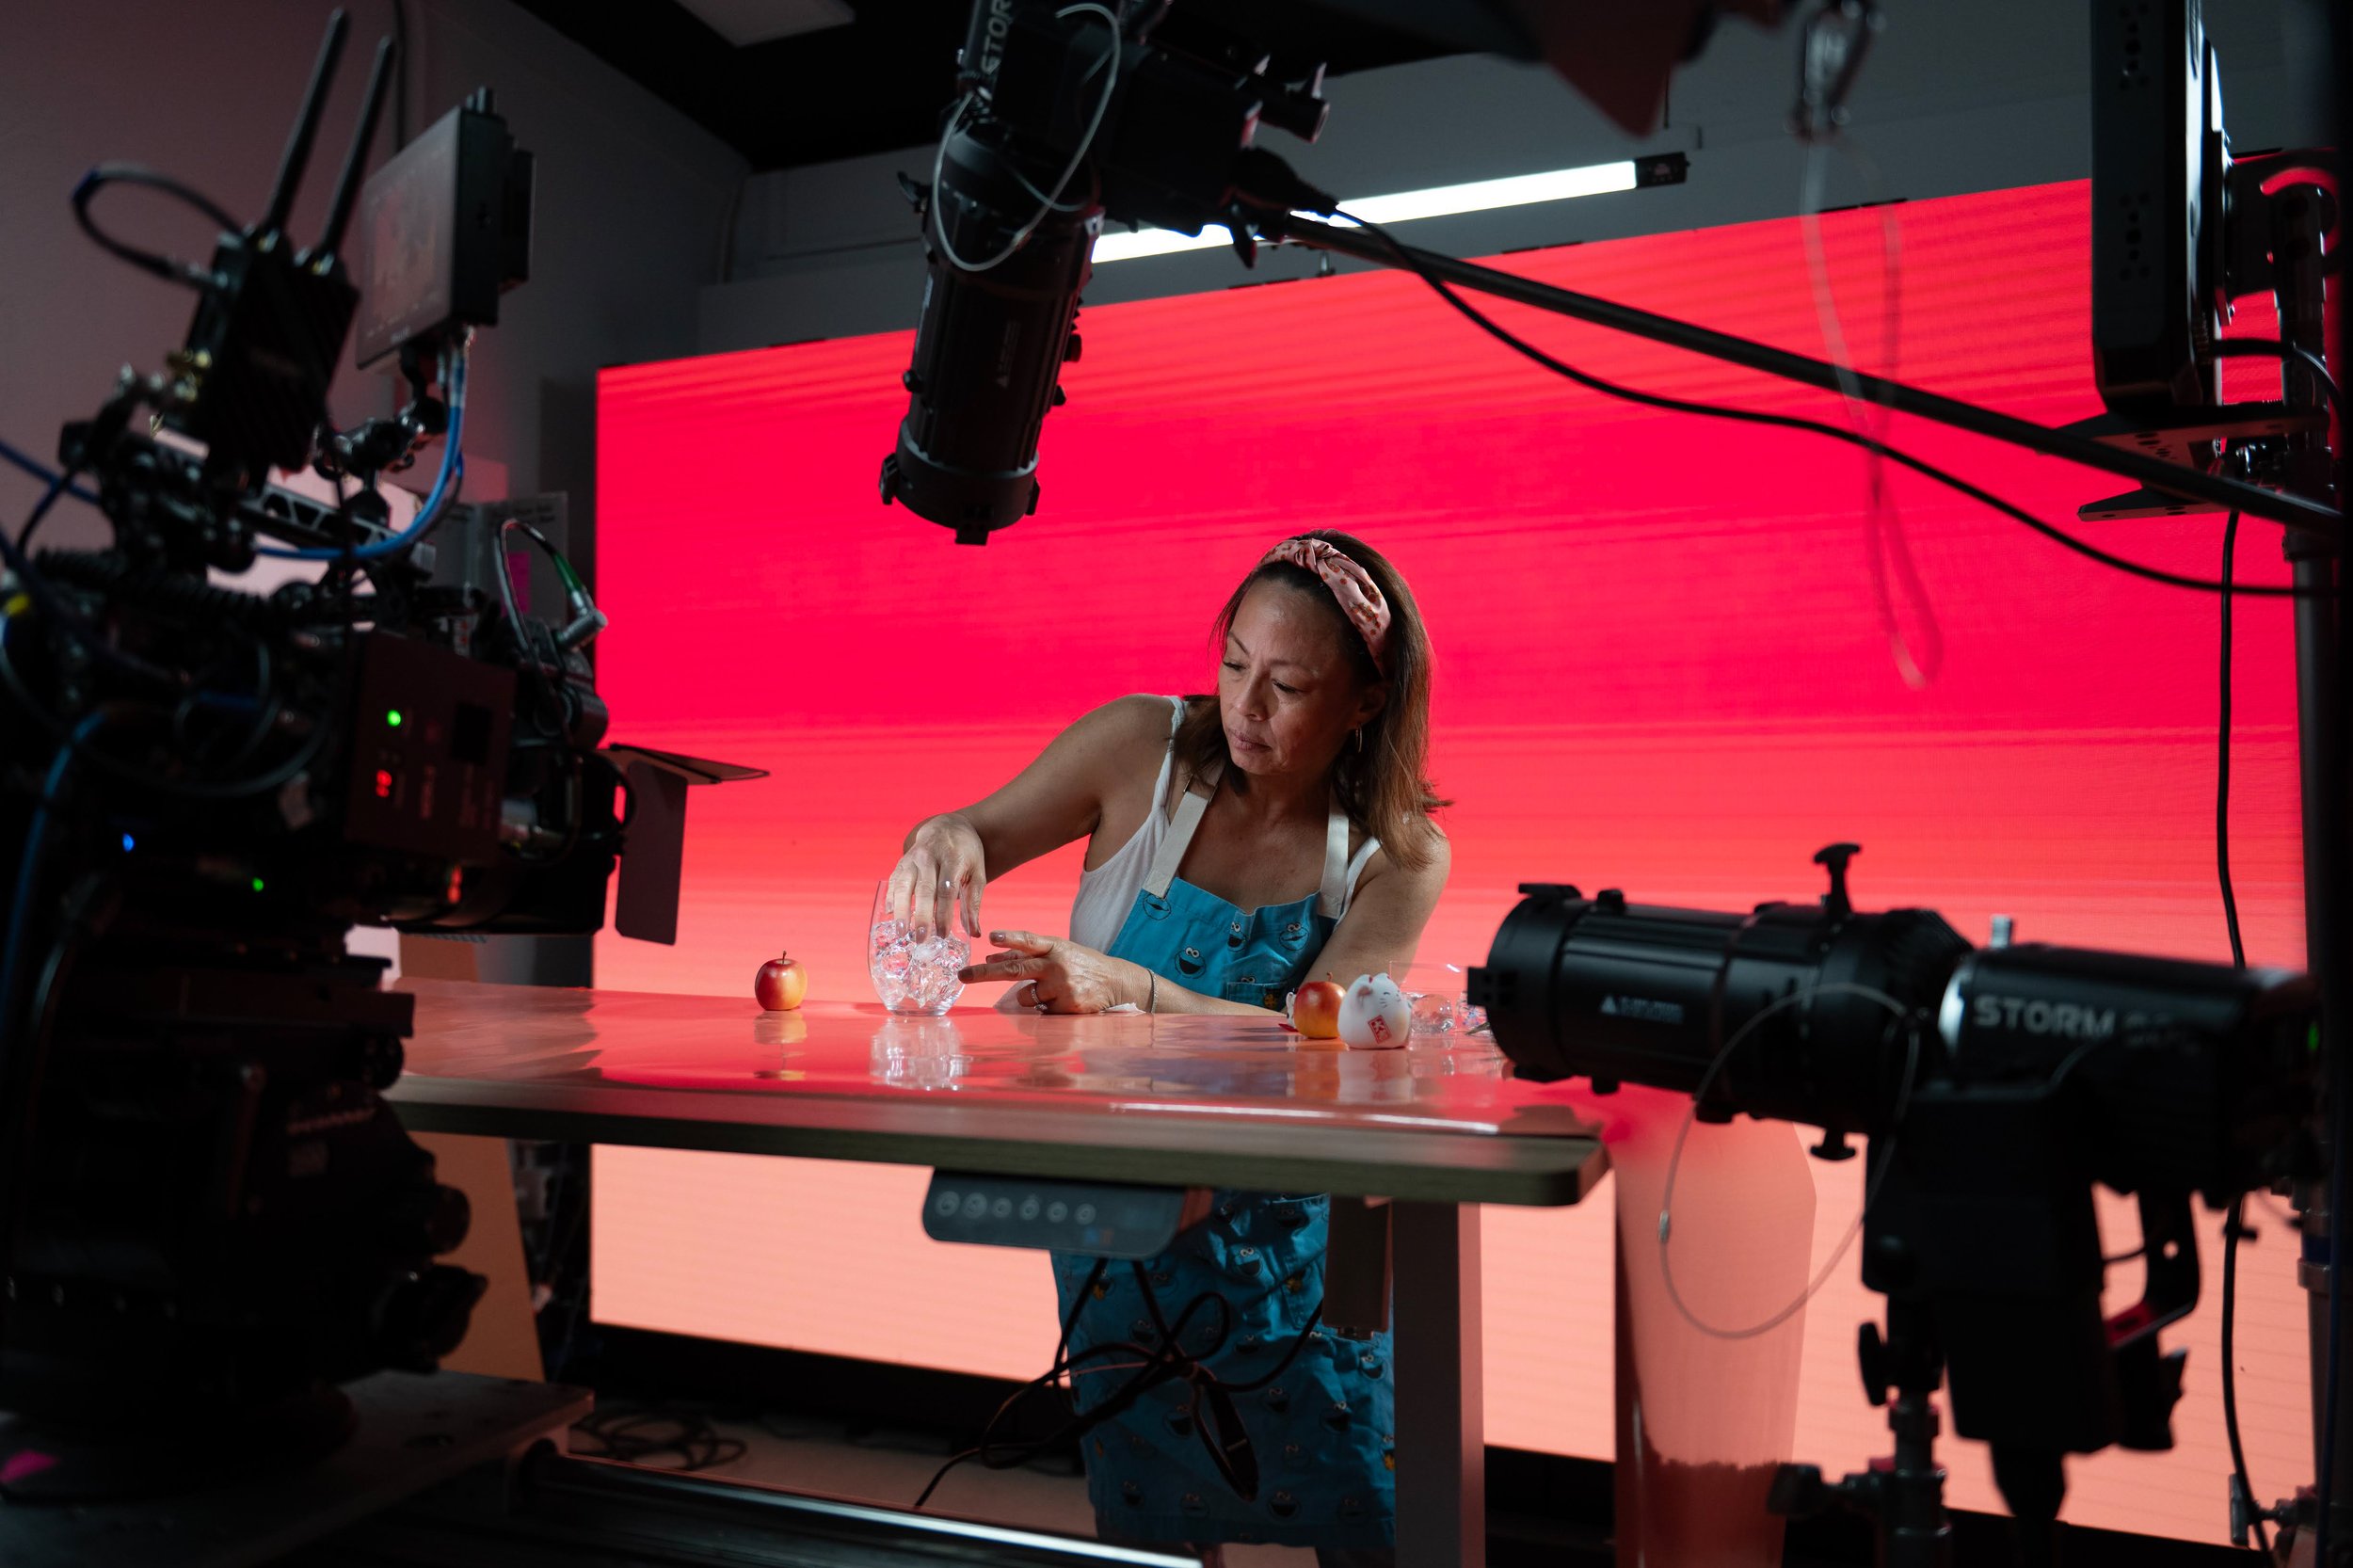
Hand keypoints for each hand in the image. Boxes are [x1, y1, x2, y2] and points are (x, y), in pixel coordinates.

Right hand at [886, 815, 986, 937]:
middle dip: (922, 915)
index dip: (944, 913)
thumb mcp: (977, 874)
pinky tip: (889, 914)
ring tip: (900, 932)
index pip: (947, 889)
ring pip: (904, 884)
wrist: (949, 826)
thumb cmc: (966, 854)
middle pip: (925, 889)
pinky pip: (894, 879)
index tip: (943, 934)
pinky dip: (891, 897)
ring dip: (902, 909)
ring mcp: (913, 857)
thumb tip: (975, 933)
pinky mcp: (902, 861)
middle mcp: (931, 856)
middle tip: (921, 939)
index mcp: (953, 858)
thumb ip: (973, 903)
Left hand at [959, 930, 1138, 1013]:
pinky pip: (1040, 1011)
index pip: (1030, 940)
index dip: (1011, 939)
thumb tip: (993, 955)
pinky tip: (1063, 1001)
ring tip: (1051, 991)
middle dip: (985, 973)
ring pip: (1024, 996)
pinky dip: (1045, 1008)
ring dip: (1028, 996)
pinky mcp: (1067, 1006)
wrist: (1116, 982)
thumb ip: (1028, 953)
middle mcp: (1058, 964)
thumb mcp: (1059, 951)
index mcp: (1055, 946)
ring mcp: (1062, 986)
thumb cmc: (1081, 964)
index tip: (992, 938)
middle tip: (963, 976)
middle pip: (1015, 970)